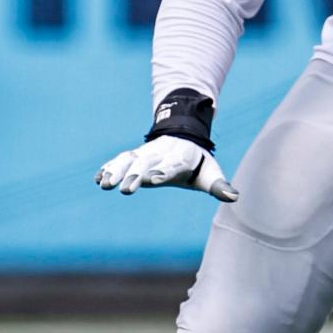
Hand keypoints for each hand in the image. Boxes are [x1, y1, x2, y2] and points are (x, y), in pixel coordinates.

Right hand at [96, 137, 237, 200]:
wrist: (183, 135)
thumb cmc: (198, 163)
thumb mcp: (210, 173)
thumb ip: (218, 186)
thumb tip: (234, 197)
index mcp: (181, 159)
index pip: (171, 166)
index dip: (162, 172)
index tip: (153, 179)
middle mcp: (161, 154)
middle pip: (146, 163)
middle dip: (134, 175)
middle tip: (123, 188)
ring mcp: (146, 153)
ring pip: (129, 159)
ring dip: (116, 170)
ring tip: (104, 183)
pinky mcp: (135, 155)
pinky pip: (121, 159)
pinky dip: (109, 166)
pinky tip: (98, 177)